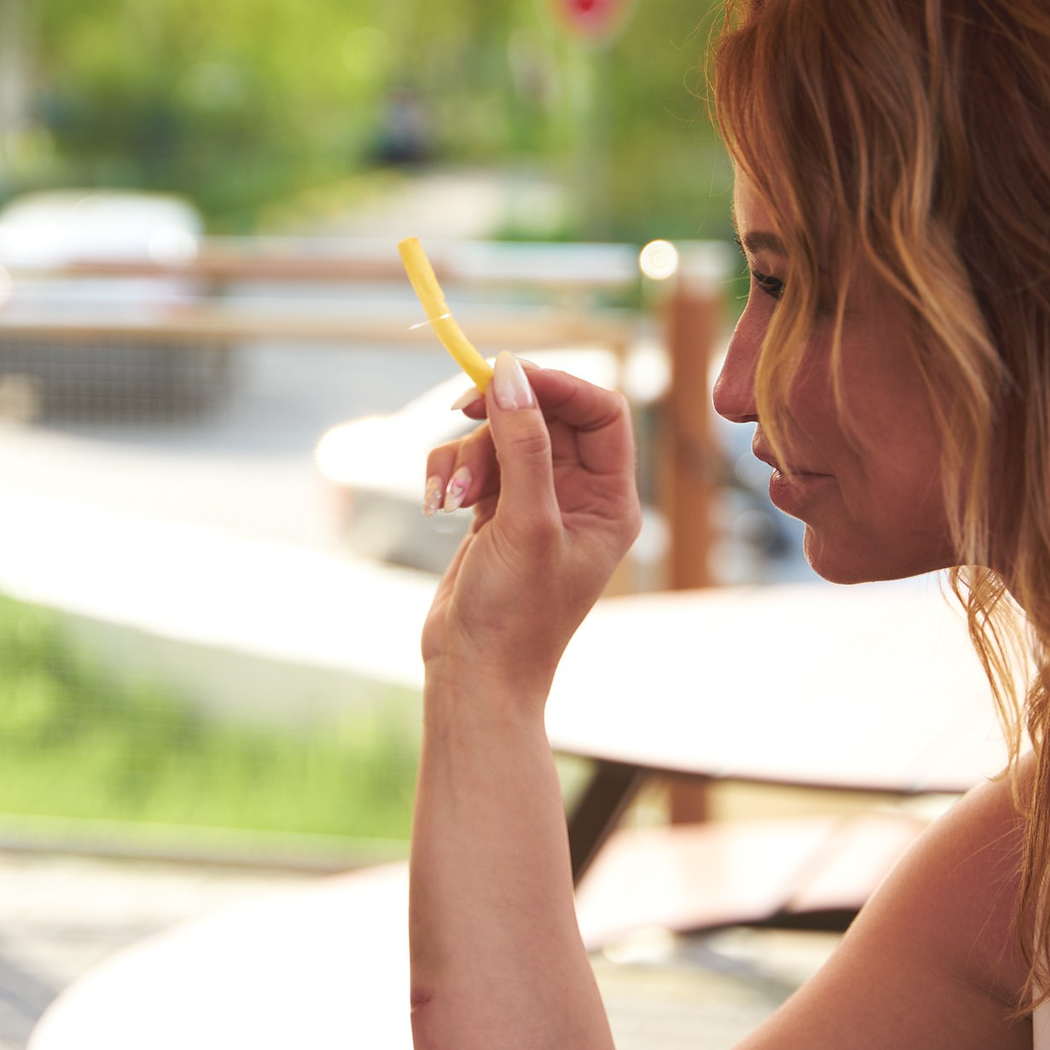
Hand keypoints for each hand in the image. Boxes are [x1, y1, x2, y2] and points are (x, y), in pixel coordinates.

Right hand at [420, 351, 639, 703]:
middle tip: (461, 410)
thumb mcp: (525, 522)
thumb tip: (511, 373)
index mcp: (610, 500)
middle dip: (500, 419)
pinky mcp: (495, 512)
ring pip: (502, 435)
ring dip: (467, 452)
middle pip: (545, 416)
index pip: (602, 412)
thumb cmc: (516, 615)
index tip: (507, 375)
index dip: (558, 386)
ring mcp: (535, 502)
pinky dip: (451, 472)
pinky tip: (439, 504)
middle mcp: (579, 496)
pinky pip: (474, 463)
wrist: (473, 676)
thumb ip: (523, 444)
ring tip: (451, 496)